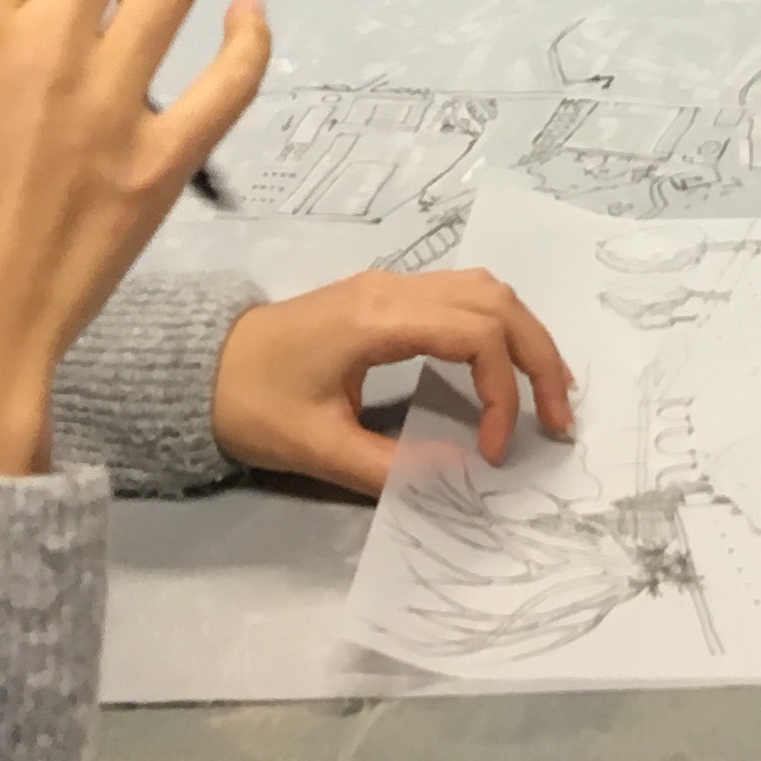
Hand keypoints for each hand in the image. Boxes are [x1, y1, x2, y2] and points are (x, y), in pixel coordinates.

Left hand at [210, 264, 576, 496]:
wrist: (200, 367)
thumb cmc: (252, 405)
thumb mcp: (317, 449)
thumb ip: (392, 467)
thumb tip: (463, 475)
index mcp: (377, 318)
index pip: (475, 335)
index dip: (503, 393)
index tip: (494, 452)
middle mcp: (393, 288)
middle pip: (495, 300)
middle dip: (538, 358)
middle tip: (560, 421)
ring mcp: (391, 286)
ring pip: (485, 288)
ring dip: (525, 337)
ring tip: (550, 393)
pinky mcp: (387, 297)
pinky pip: (463, 296)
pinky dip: (500, 328)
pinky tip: (509, 368)